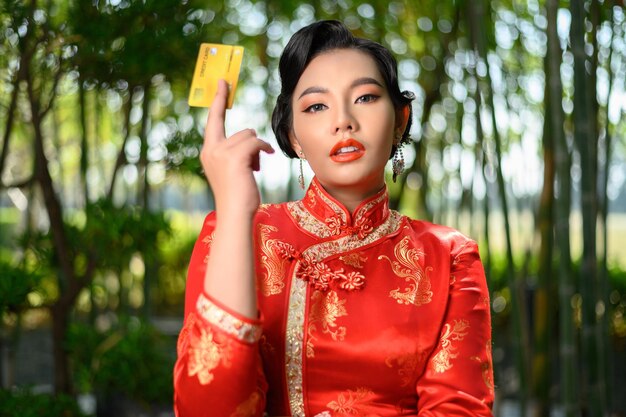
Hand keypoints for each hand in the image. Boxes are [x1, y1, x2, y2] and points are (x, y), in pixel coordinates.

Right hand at [200, 79, 273, 216]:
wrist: (235, 213)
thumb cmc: (237, 196)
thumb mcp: (232, 170)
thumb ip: (235, 153)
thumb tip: (253, 140)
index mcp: (208, 151)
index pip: (213, 120)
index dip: (219, 99)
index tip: (223, 81)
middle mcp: (211, 149)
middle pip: (242, 131)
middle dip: (253, 146)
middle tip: (254, 165)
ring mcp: (222, 152)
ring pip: (251, 137)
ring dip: (258, 152)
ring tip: (253, 170)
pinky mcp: (235, 156)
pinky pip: (257, 143)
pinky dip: (263, 151)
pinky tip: (261, 165)